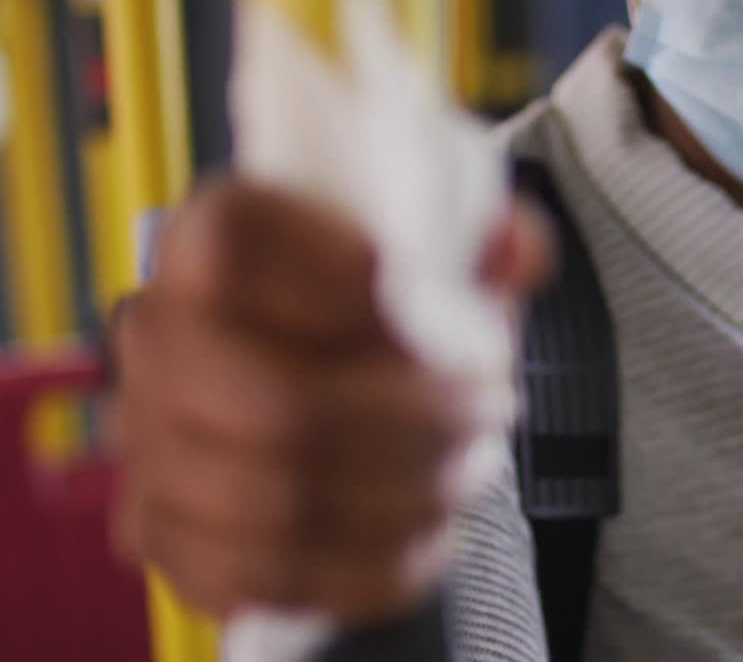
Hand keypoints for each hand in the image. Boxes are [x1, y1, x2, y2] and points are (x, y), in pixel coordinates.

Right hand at [107, 179, 549, 621]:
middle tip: (488, 406)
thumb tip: (517, 254)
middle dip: (415, 416)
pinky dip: (372, 561)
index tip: (422, 296)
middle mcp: (158, 344)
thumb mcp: (436, 258)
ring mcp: (152, 450)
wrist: (313, 396)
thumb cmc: (372, 319)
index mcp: (200, 246)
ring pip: (278, 500)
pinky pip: (273, 574)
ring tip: (471, 465)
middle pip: (277, 400)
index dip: (337, 273)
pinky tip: (431, 529)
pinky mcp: (177, 541)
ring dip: (405, 490)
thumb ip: (485, 241)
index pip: (231, 246)